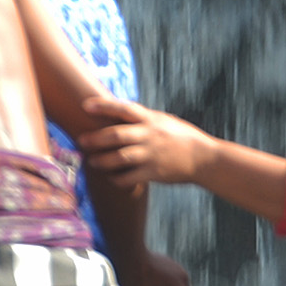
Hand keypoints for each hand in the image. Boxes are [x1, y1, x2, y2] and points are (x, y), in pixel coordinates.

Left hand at [78, 98, 210, 191]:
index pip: (124, 108)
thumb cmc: (182, 137)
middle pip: (116, 135)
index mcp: (151, 120)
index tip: (85, 106)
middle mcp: (149, 136)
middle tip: (81, 140)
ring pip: (119, 158)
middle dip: (95, 138)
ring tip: (91, 162)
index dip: (103, 106)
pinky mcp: (153, 173)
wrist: (204, 158)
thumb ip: (143, 118)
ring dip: (102, 160)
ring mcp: (151, 155)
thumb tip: (119, 111)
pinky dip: (116, 179)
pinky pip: (129, 178)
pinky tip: (111, 178)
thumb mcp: (164, 121)